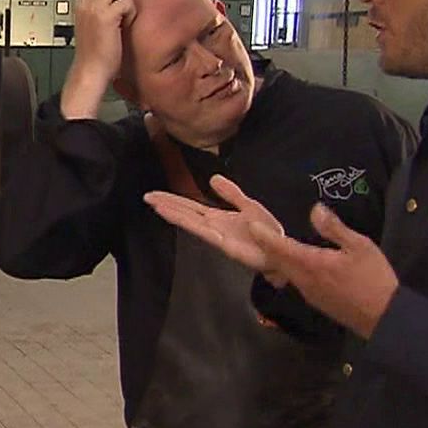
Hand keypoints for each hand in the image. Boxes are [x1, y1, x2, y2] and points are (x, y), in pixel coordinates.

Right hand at [64, 0, 136, 119]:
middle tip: (121, 9)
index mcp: (80, 6)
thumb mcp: (91, 29)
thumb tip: (114, 4)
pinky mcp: (106, 17)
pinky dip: (130, 12)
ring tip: (123, 16)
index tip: (116, 5)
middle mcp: (86, 5)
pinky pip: (125, 1)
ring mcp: (94, 9)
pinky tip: (125, 25)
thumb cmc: (94, 57)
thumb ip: (98, 13)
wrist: (90, 73)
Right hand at [144, 175, 289, 284]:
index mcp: (218, 217)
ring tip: (153, 203)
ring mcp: (215, 234)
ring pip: (189, 220)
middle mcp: (212, 225)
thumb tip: (212, 178)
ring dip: (171, 212)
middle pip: (185, 212)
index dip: (174, 199)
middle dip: (167, 204)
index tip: (156, 194)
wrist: (280, 248)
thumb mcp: (248, 205)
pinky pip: (200, 229)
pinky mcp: (221, 241)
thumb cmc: (267, 230)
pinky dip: (186, 222)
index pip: (191, 206)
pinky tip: (176, 216)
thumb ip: (231, 193)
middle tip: (147, 196)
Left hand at [247, 204, 398, 339]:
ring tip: (267, 243)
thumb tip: (315, 209)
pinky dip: (286, 268)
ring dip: (274, 258)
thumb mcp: (360, 246)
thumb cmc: (374, 278)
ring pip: (283, 272)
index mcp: (312, 264)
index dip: (264, 235)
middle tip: (254, 231)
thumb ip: (334, 228)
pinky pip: (293, 280)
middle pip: (276, 261)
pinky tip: (289, 261)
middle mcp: (303, 280)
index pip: (280, 247)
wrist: (384, 317)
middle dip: (263, 246)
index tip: (251, 224)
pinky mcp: (314, 300)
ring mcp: (307, 293)